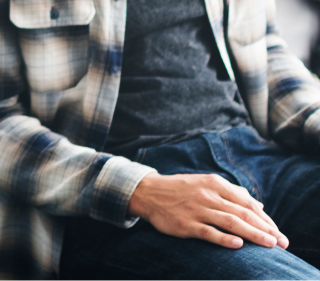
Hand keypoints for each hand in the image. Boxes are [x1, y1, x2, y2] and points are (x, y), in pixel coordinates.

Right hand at [128, 173, 286, 250]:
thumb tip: (257, 203)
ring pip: (230, 222)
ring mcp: (196, 209)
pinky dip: (224, 238)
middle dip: (266, 229)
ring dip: (253, 234)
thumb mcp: (206, 183)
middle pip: (243, 213)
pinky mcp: (185, 223)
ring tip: (269, 244)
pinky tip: (238, 245)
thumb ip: (232, 192)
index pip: (247, 202)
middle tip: (282, 243)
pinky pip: (208, 232)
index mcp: (215, 184)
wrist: (148, 192)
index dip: (266, 218)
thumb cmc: (180, 189)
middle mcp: (208, 196)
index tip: (278, 232)